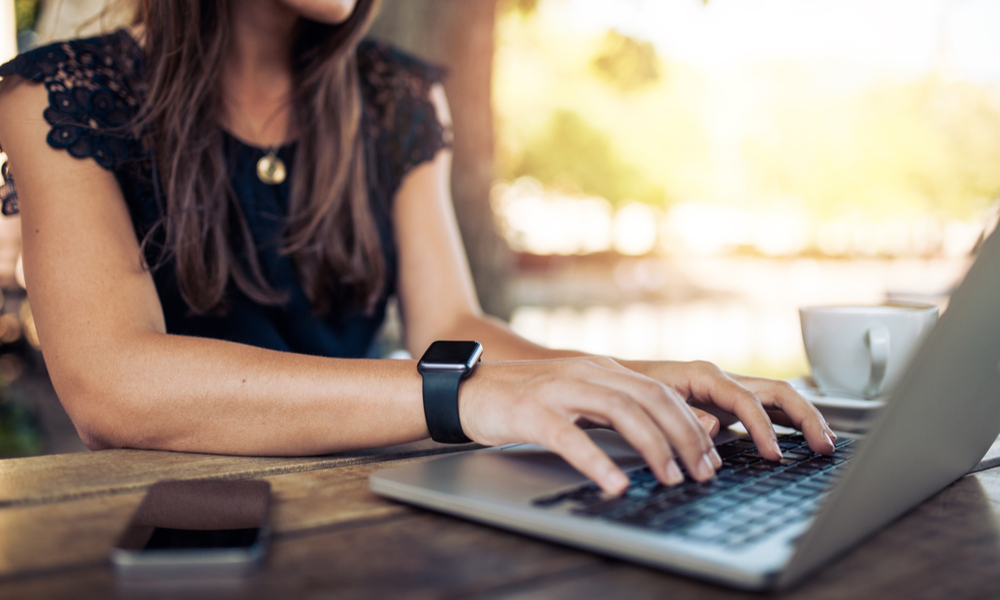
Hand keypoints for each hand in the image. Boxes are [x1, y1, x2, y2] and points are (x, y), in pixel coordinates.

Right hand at [458, 356, 722, 494]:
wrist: (465, 390)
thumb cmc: (522, 401)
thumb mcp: (575, 398)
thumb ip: (611, 411)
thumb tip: (657, 439)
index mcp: (601, 370)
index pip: (661, 392)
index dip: (692, 424)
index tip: (709, 457)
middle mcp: (587, 373)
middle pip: (651, 399)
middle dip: (685, 437)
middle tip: (703, 472)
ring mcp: (559, 389)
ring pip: (622, 412)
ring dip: (654, 447)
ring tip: (671, 478)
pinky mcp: (532, 412)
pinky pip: (571, 438)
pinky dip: (598, 462)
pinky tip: (615, 484)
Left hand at [624, 360, 836, 459]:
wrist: (613, 379)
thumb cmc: (630, 390)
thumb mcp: (652, 403)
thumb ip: (685, 415)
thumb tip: (716, 428)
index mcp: (704, 375)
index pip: (747, 400)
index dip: (764, 428)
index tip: (774, 456)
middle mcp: (721, 378)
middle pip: (777, 391)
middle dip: (805, 417)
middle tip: (824, 446)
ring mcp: (727, 388)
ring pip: (778, 397)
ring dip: (805, 418)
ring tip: (825, 443)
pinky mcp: (727, 401)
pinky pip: (767, 406)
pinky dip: (789, 421)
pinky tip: (803, 438)